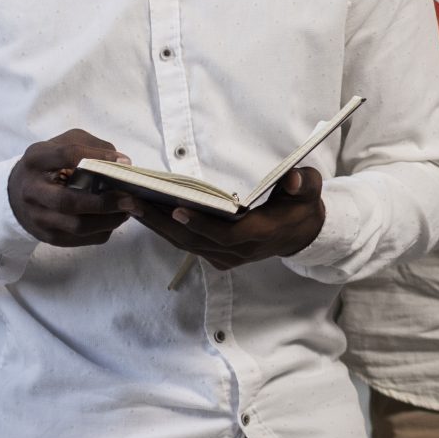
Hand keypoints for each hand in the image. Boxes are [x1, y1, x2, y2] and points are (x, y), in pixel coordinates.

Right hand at [9, 130, 136, 246]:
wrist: (16, 193)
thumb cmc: (49, 164)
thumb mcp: (64, 143)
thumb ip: (92, 146)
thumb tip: (122, 162)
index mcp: (36, 160)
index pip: (67, 155)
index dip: (97, 157)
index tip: (123, 161)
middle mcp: (33, 191)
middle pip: (68, 202)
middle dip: (104, 202)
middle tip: (130, 199)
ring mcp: (39, 217)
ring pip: (78, 227)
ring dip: (109, 220)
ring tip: (128, 209)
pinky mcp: (48, 237)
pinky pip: (83, 239)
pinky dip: (104, 230)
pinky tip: (114, 218)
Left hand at [126, 167, 326, 272]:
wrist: (301, 233)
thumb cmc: (302, 206)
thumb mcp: (310, 190)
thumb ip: (303, 183)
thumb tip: (292, 180)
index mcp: (261, 234)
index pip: (226, 235)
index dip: (201, 224)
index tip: (177, 208)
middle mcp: (239, 252)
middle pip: (194, 241)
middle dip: (160, 221)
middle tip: (131, 200)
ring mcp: (226, 257)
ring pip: (184, 244)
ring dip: (154, 225)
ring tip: (128, 202)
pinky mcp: (216, 256)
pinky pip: (185, 244)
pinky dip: (163, 229)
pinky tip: (143, 211)